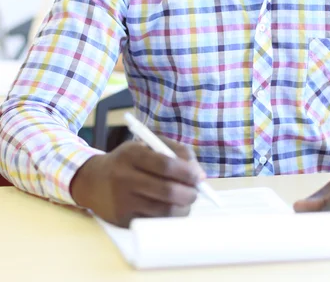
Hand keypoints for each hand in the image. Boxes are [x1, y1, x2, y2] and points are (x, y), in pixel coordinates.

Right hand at [70, 138, 204, 226]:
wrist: (92, 181)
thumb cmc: (128, 160)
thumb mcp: (146, 145)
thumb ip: (175, 151)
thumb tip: (199, 174)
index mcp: (132, 154)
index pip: (165, 165)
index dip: (187, 172)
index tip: (199, 177)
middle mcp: (124, 178)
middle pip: (166, 191)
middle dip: (189, 193)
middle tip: (196, 192)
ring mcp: (122, 202)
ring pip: (163, 210)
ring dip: (183, 208)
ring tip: (186, 201)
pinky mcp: (122, 221)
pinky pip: (154, 222)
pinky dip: (169, 217)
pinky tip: (172, 209)